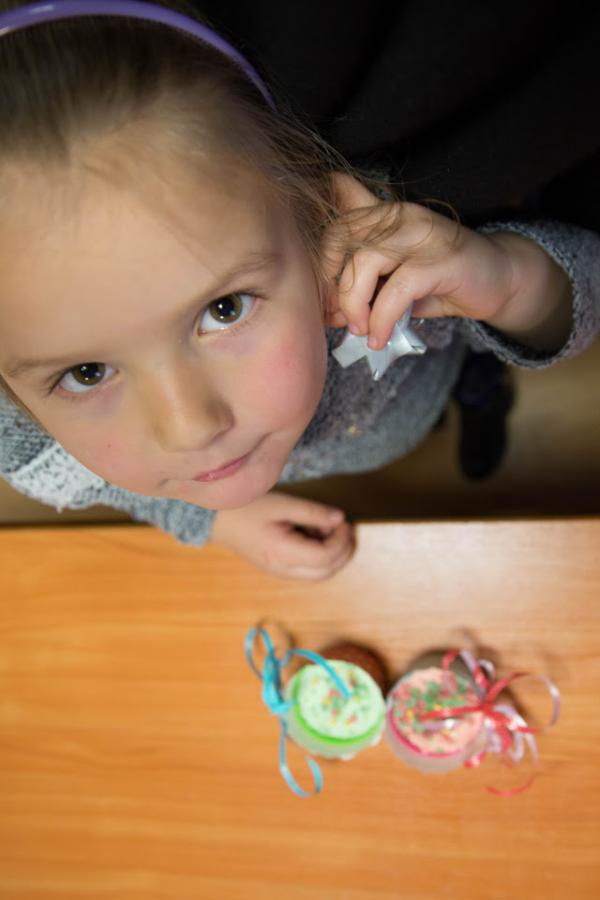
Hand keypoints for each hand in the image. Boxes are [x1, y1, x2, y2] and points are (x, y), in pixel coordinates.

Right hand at [210, 491, 354, 579]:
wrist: (218, 520)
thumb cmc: (247, 508)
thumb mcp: (282, 504)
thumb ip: (313, 512)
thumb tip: (340, 519)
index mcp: (282, 553)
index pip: (325, 557)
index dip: (342, 540)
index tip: (344, 521)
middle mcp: (282, 569)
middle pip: (326, 572)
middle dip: (343, 551)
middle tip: (344, 527)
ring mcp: (280, 572)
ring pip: (319, 574)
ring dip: (332, 555)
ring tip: (324, 528)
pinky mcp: (279, 569)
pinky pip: (308, 570)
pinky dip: (319, 557)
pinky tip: (312, 535)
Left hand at [324, 174, 571, 350]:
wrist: (497, 279)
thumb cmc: (438, 280)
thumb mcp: (392, 274)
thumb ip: (360, 276)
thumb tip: (322, 304)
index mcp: (383, 214)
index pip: (333, 230)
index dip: (321, 271)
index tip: (323, 306)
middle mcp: (400, 216)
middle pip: (342, 241)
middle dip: (332, 287)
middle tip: (337, 320)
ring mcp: (422, 235)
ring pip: (366, 262)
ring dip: (355, 304)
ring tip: (360, 331)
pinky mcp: (442, 261)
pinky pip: (397, 290)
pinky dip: (382, 319)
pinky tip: (379, 337)